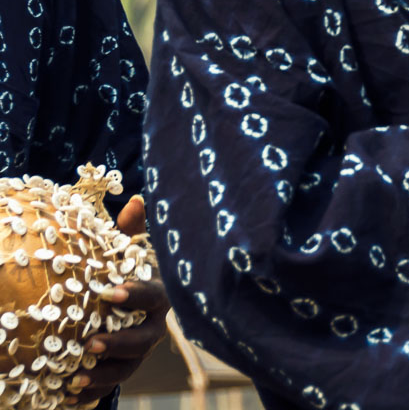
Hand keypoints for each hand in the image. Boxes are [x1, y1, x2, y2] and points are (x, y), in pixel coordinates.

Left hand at [67, 196, 169, 406]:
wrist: (136, 306)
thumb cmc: (130, 271)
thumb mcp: (131, 250)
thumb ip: (133, 229)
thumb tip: (137, 199)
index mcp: (158, 295)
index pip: (152, 296)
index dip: (134, 295)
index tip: (109, 294)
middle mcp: (154, 325)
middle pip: (144, 339)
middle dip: (119, 343)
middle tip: (91, 343)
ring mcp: (141, 349)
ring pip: (129, 366)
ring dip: (104, 373)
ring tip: (76, 376)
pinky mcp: (126, 367)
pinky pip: (113, 383)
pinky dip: (94, 390)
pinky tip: (70, 393)